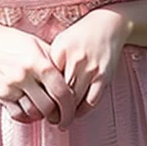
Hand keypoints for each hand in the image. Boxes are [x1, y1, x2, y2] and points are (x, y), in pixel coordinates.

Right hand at [0, 18, 75, 125]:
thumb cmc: (14, 41)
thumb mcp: (38, 45)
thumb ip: (55, 62)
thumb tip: (71, 82)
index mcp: (39, 62)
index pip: (62, 92)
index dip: (70, 108)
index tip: (72, 114)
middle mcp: (25, 75)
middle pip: (48, 107)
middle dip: (58, 116)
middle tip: (61, 117)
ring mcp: (11, 86)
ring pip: (33, 113)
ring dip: (42, 116)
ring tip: (46, 112)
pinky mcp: (0, 94)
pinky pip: (17, 114)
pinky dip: (27, 117)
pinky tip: (31, 111)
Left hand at [49, 6, 132, 126]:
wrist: (108, 24)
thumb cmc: (81, 34)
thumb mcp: (60, 41)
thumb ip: (50, 61)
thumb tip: (39, 86)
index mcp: (60, 50)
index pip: (45, 80)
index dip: (40, 95)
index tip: (38, 104)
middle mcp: (75, 59)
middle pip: (59, 93)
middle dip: (52, 109)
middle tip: (48, 118)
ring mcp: (91, 69)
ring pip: (75, 101)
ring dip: (67, 114)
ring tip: (61, 120)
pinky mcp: (104, 76)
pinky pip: (91, 101)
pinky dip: (83, 111)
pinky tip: (77, 113)